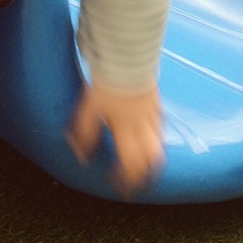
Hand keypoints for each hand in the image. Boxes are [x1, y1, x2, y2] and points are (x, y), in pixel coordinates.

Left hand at [67, 76, 162, 193]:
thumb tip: (83, 156)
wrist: (127, 56)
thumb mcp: (88, 108)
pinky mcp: (156, 104)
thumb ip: (85, 133)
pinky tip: (147, 140)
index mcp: (126, 129)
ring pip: (159, 146)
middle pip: (151, 161)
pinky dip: (155, 141)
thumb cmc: (107, 80)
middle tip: (135, 186)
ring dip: (152, 162)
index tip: (118, 187)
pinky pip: (160, 128)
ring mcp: (153, 115)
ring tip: (144, 169)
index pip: (130, 165)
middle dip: (144, 178)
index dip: (125, 180)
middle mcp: (143, 125)